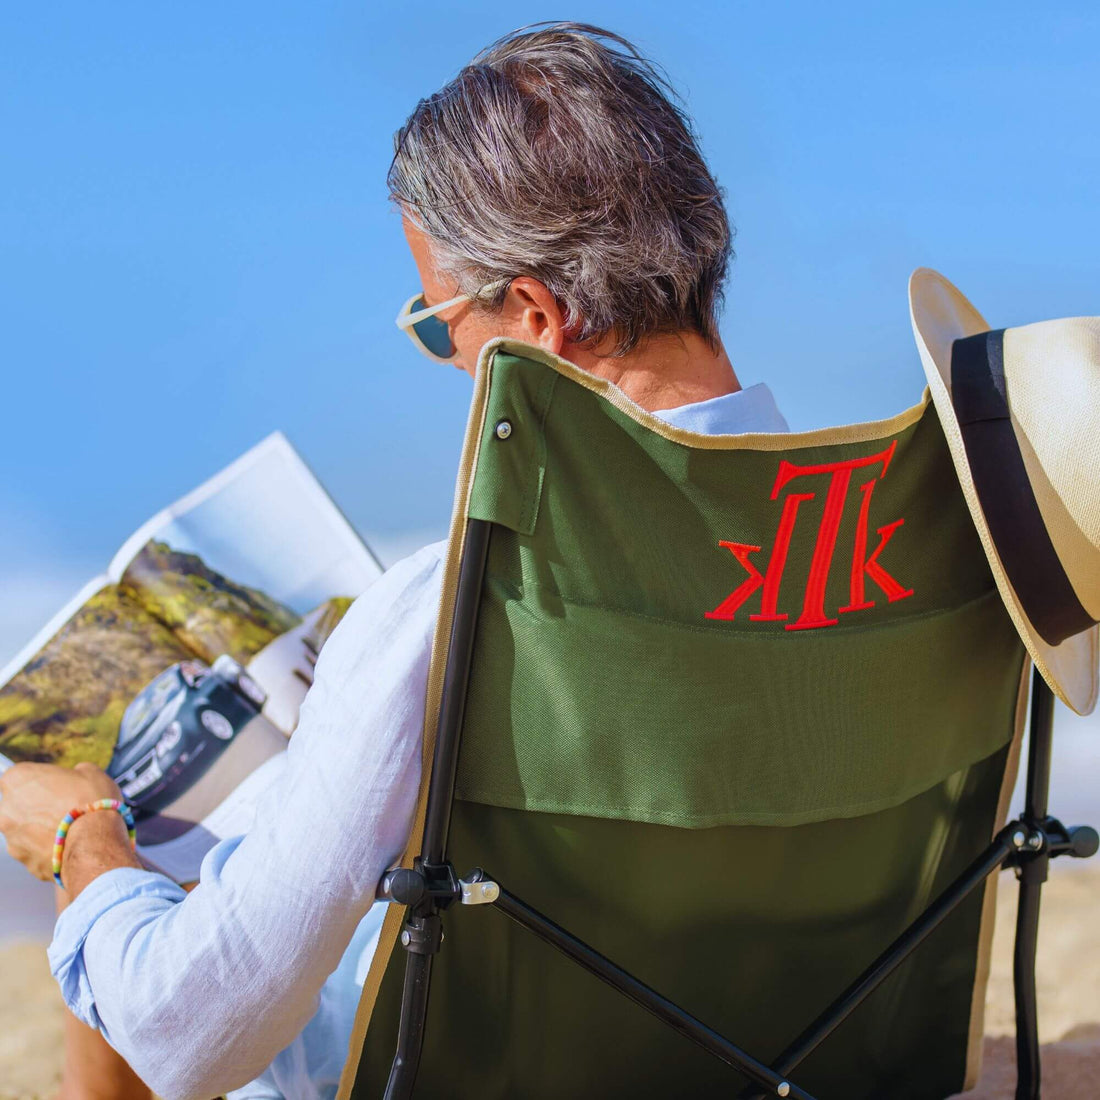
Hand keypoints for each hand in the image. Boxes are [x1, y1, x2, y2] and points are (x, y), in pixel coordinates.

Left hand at [0, 762, 129, 882]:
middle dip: (37, 806)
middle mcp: (6, 808)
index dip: (38, 780)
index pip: (19, 776)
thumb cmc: (90, 801)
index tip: (54, 785)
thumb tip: (77, 775)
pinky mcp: (24, 861)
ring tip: (71, 829)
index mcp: (18, 779)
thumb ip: (75, 772)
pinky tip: (70, 845)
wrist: (94, 843)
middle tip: (64, 807)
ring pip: (25, 830)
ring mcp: (12, 838)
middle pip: (18, 805)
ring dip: (42, 828)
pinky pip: (35, 851)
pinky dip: (49, 848)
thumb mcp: (90, 772)